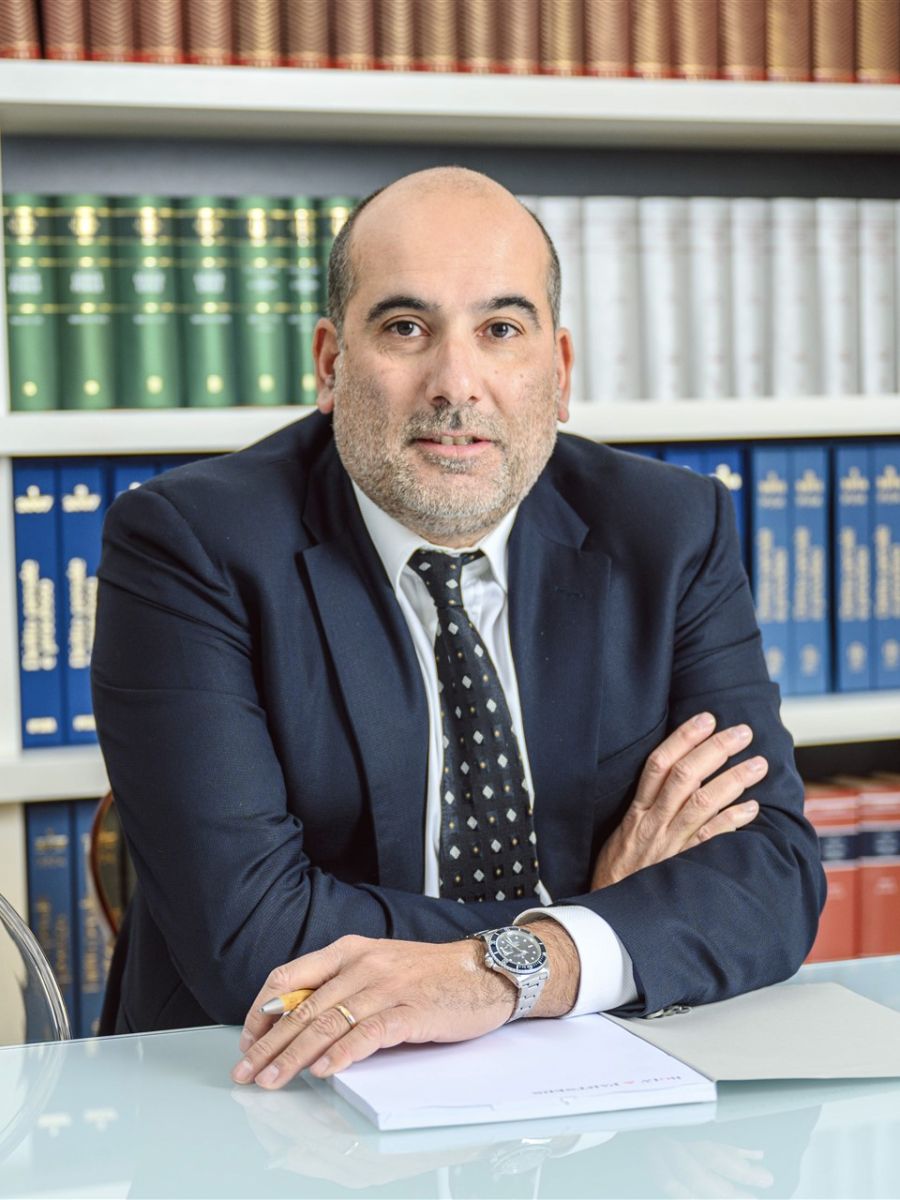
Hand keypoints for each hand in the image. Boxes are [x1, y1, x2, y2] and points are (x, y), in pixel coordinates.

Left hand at [232, 934, 513, 1090]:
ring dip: (295, 1056)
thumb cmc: (427, 974)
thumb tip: (295, 1020)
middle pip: (303, 1007)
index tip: (247, 1039)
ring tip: (274, 1079)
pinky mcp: (411, 1010)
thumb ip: (340, 985)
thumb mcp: (376, 967)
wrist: (483, 970)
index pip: (289, 977)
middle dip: (269, 1044)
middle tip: (246, 1072)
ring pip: (329, 1022)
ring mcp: (387, 986)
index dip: (262, 1010)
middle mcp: (362, 964)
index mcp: (348, 950)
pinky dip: (344, 1053)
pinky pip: (370, 1033)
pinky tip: (325, 1070)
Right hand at [591, 712, 765, 889]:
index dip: (683, 738)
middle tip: (742, 733)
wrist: (611, 911)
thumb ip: (646, 807)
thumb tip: (672, 778)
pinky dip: (733, 821)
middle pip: (685, 775)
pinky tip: (752, 808)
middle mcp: (654, 822)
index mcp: (638, 810)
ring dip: (733, 779)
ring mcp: (670, 843)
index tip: (706, 719)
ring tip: (758, 764)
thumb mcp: (623, 830)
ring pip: (702, 802)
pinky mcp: (683, 865)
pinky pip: (712, 839)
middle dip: (715, 750)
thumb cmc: (618, 870)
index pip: (659, 764)